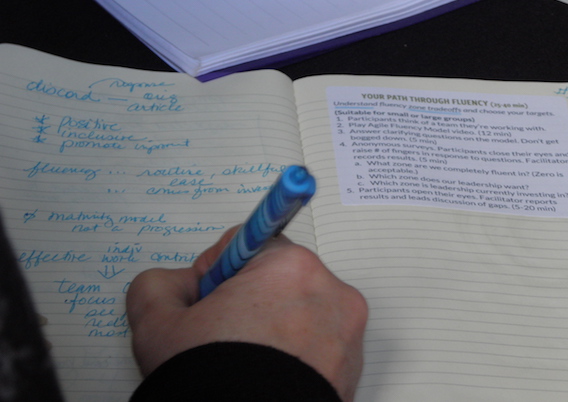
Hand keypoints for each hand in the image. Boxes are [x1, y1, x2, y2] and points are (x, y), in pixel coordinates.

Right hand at [126, 227, 367, 400]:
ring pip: (299, 312)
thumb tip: (180, 285)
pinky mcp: (353, 369)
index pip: (248, 245)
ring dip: (274, 327)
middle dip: (248, 299)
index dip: (218, 271)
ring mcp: (348, 334)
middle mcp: (331, 292)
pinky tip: (268, 378)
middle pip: (277, 279)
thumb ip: (160, 284)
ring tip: (247, 361)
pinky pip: (318, 346)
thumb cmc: (210, 380)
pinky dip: (296, 355)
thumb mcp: (157, 322)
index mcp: (290, 267)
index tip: (208, 300)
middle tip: (222, 336)